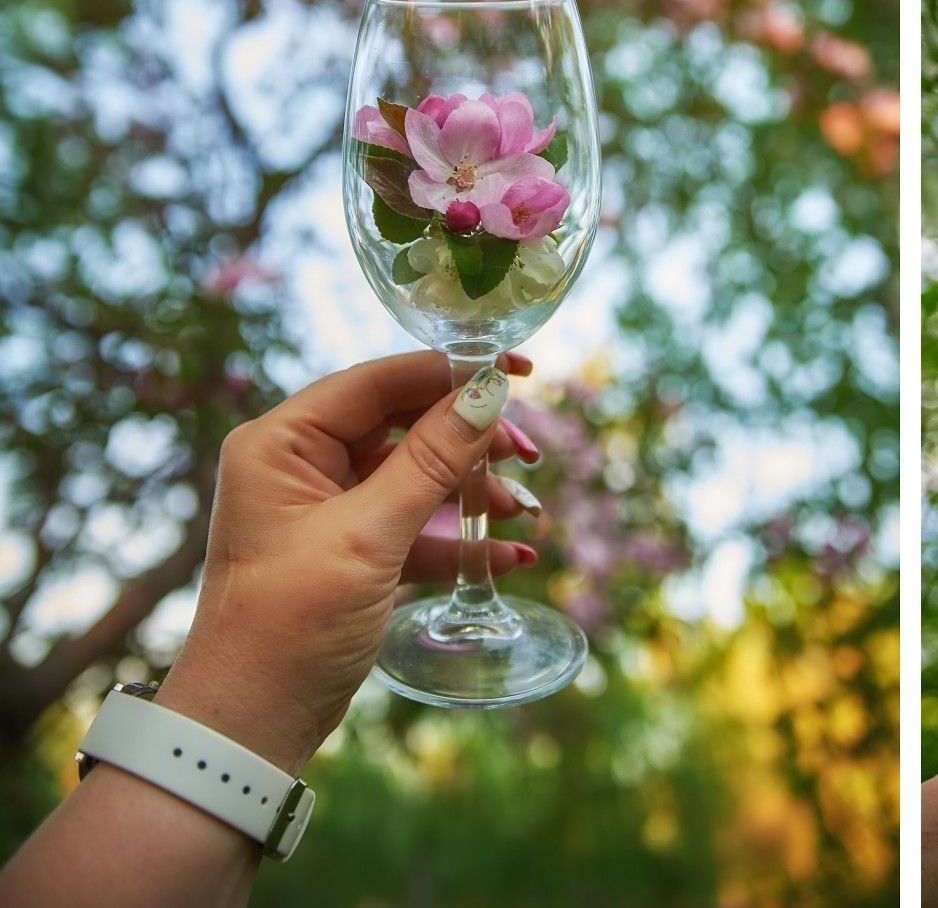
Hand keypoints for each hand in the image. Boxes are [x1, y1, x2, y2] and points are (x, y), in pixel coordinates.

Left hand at [155, 352, 547, 773]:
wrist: (248, 728)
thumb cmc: (289, 627)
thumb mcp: (368, 538)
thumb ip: (431, 461)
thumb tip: (489, 391)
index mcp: (282, 443)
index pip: (380, 381)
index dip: (452, 370)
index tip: (519, 370)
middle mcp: (300, 464)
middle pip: (405, 424)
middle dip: (471, 440)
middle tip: (528, 456)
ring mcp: (325, 509)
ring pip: (416, 475)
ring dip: (472, 491)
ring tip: (522, 512)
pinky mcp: (348, 552)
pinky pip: (413, 525)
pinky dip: (456, 538)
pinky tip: (505, 555)